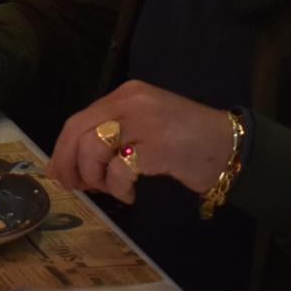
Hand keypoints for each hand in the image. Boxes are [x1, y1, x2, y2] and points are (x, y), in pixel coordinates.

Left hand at [50, 82, 236, 205]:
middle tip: (79, 187)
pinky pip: (119, 170)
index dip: (63, 150)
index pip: (78, 120)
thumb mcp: (143, 129)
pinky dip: (119, 189)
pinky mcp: (159, 145)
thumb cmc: (185, 142)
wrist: (230, 147)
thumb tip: (63, 166)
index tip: (60, 174)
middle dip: (70, 165)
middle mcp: (131, 101)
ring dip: (96, 178)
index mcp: (125, 95)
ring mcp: (145, 121)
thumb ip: (107, 139)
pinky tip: (131, 195)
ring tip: (113, 189)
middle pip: (78, 132)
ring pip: (93, 150)